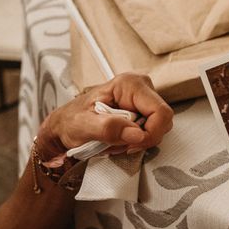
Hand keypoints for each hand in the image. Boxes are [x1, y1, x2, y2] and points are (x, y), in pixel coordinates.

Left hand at [37, 73, 173, 160]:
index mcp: (129, 84)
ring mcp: (143, 99)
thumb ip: (109, 128)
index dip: (151, 133)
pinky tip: (121, 139)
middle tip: (119, 142)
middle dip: (143, 138)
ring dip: (138, 141)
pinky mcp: (143, 110)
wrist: (65, 126)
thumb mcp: (83, 126)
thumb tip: (137, 134)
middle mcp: (140, 88)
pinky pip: (151, 130)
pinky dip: (136, 141)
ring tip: (116, 140)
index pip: (161, 112)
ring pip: (159, 127)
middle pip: (163, 120)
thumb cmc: (70, 121)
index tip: (132, 144)